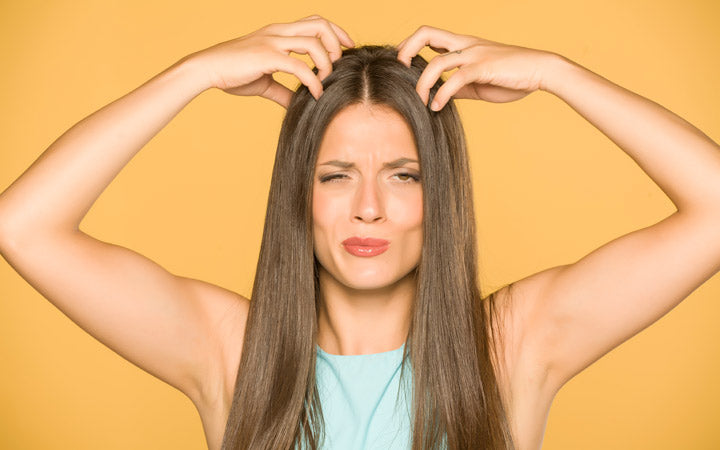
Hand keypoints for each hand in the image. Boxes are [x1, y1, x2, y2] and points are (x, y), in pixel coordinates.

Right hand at [186, 14, 354, 107]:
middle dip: (336, 43)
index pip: (314, 21)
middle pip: (319, 24)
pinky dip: (313, 81)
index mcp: (278, 33)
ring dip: (327, 63)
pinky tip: (315, 93)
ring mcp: (273, 42)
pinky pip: (299, 66)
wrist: (207, 70)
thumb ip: (283, 91)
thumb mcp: (264, 82)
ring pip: (314, 43)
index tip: (346, 49)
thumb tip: (297, 104)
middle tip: (339, 64)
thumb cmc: (232, 74)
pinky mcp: (267, 57)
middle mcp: (278, 32)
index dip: (335, 32)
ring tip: (325, 81)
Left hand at [396, 25, 558, 108]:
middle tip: (401, 73)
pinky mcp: (483, 67)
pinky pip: (456, 79)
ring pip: (437, 63)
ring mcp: (474, 54)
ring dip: (422, 85)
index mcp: (462, 44)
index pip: (428, 35)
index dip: (409, 47)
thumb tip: (441, 97)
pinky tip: (437, 106)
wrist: (540, 70)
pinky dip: (442, 94)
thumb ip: (458, 86)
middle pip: (425, 33)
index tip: (402, 67)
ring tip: (421, 102)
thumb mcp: (478, 82)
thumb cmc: (511, 76)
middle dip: (405, 51)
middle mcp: (465, 44)